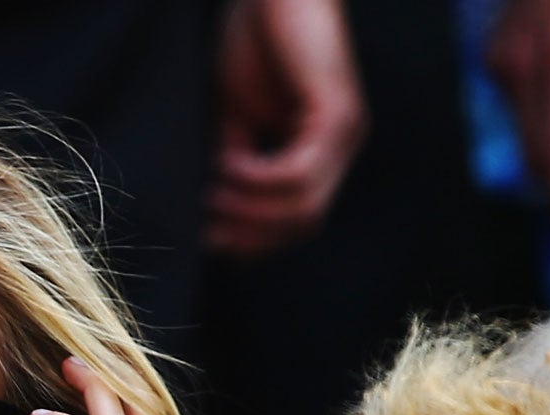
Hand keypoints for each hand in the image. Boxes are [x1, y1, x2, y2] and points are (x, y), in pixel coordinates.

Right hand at [208, 0, 367, 255]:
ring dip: (250, 211)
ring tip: (212, 192)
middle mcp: (340, 147)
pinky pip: (296, 174)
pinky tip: (228, 162)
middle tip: (205, 224)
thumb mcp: (233, 117)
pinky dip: (256, 179)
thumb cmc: (253, 38)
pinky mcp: (336, 113)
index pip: (296, 222)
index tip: (205, 237)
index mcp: (321, 150)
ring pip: (302, 209)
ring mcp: (344, 133)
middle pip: (303, 225)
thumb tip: (212, 215)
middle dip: (250, 235)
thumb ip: (233, 163)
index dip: (253, 241)